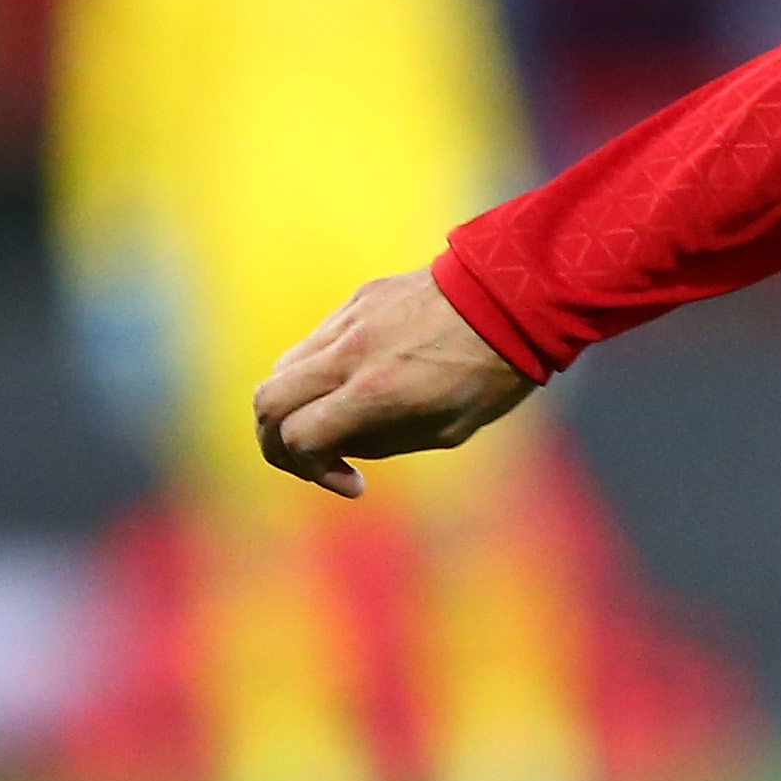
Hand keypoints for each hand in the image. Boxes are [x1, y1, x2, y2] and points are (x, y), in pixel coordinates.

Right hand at [253, 271, 532, 497]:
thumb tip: (337, 444)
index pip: (298, 437)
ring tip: (337, 420)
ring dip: (295, 404)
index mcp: (373, 393)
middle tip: (309, 459)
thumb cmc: (491, 373)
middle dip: (274, 441)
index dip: (311, 471)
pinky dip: (317, 371)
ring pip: (283, 368)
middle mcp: (348, 355)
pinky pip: (315, 341)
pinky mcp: (356, 300)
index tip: (352, 483)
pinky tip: (358, 381)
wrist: (515, 298)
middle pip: (265, 402)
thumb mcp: (447, 429)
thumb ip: (381, 441)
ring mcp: (347, 321)